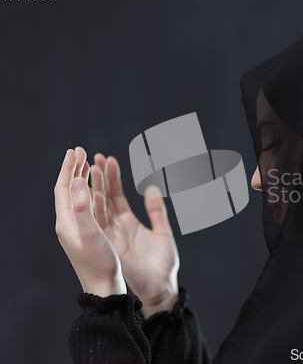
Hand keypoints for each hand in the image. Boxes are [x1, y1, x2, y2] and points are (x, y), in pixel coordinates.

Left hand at [54, 148, 126, 296]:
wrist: (104, 287)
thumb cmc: (99, 264)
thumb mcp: (91, 235)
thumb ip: (83, 208)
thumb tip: (75, 183)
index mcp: (66, 222)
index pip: (63, 188)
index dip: (68, 168)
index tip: (75, 150)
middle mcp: (70, 223)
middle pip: (69, 190)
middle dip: (74, 169)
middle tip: (81, 151)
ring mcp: (79, 229)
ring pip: (79, 197)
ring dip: (83, 179)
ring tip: (89, 164)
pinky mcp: (89, 234)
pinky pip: (89, 207)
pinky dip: (92, 193)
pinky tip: (98, 189)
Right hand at [90, 148, 179, 318]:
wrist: (162, 286)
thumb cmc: (163, 262)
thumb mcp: (162, 230)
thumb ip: (156, 209)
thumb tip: (151, 187)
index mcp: (128, 223)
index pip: (117, 196)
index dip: (113, 178)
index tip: (108, 159)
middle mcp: (117, 227)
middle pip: (105, 197)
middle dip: (100, 177)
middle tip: (95, 157)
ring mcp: (112, 236)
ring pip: (100, 207)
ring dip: (96, 188)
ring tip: (92, 168)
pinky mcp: (112, 245)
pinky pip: (102, 224)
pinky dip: (97, 208)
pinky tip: (95, 191)